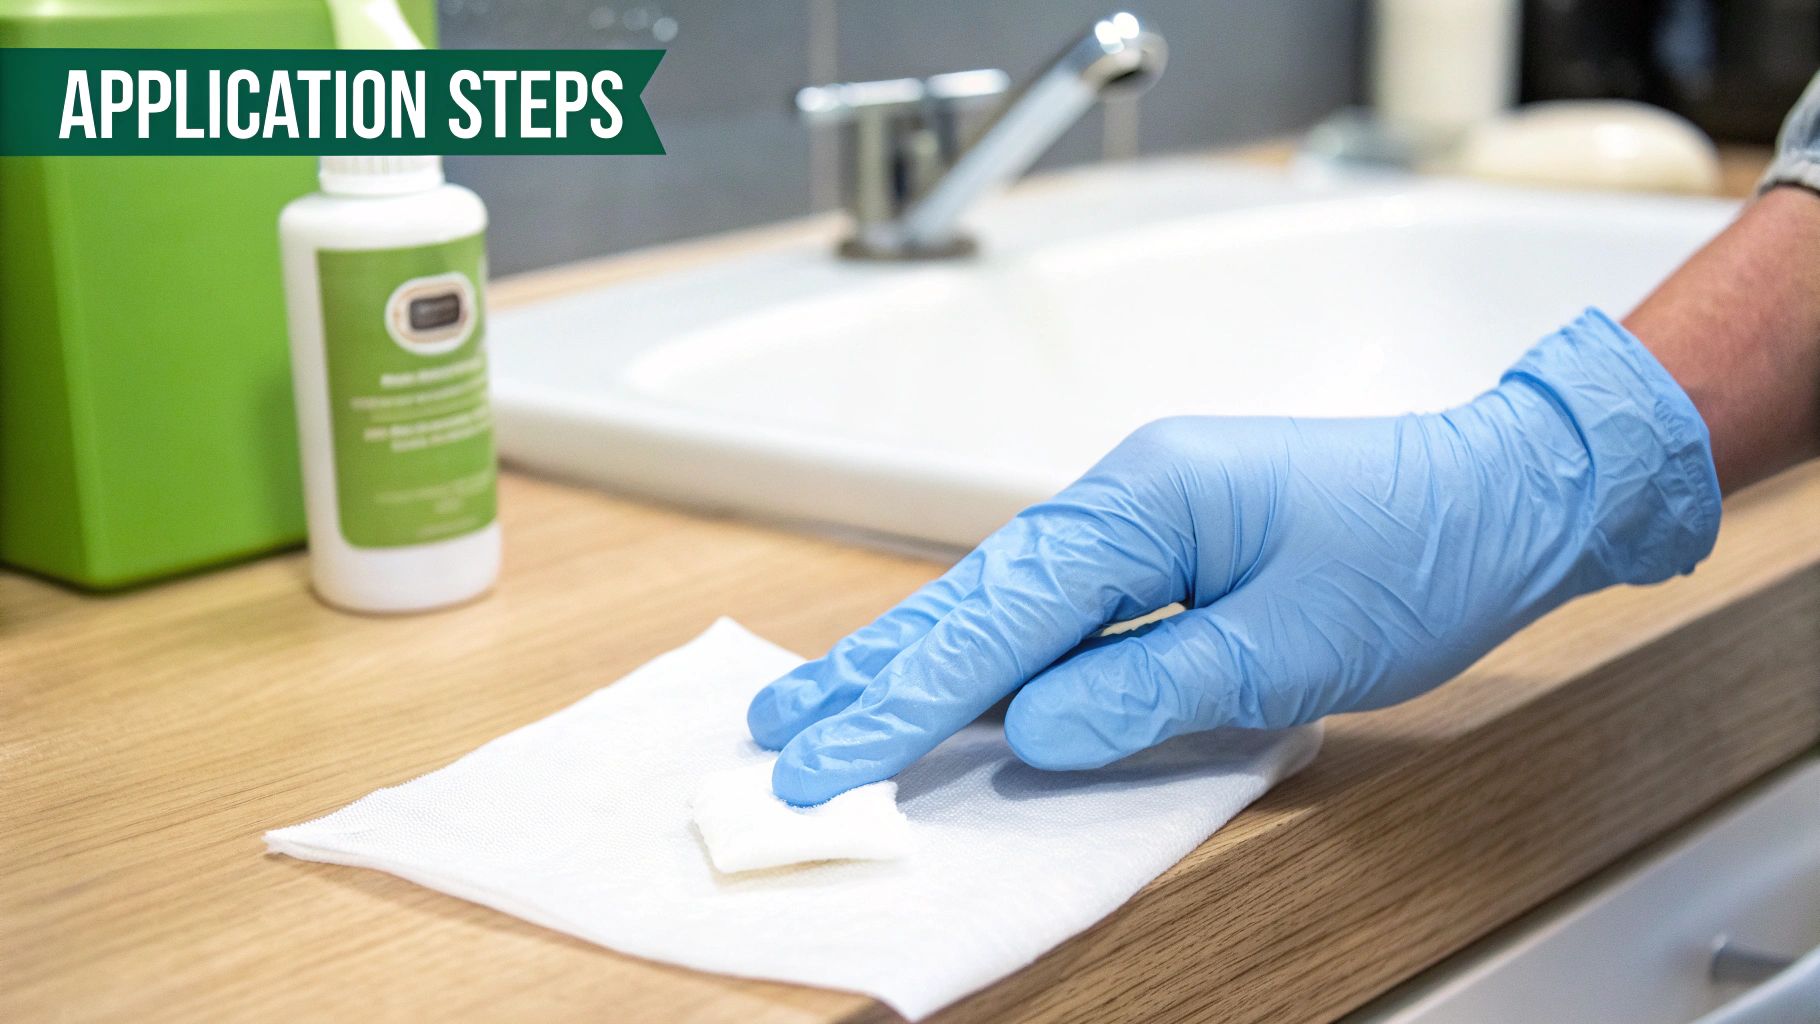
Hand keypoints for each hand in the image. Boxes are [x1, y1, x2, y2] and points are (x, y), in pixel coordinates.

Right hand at [749, 311, 1720, 805]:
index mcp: (1145, 503)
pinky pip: (1049, 606)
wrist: (1512, 489)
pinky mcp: (1161, 547)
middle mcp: (1122, 496)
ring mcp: (1137, 516)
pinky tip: (939, 677)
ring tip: (820, 702)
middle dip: (871, 670)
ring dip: (910, 657)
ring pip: (998, 600)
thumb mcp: (1290, 644)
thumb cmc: (1422, 553)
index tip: (826, 763)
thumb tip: (1025, 730)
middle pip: (970, 597)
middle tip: (775, 726)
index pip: (997, 620)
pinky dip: (983, 649)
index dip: (904, 703)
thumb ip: (1146, 687)